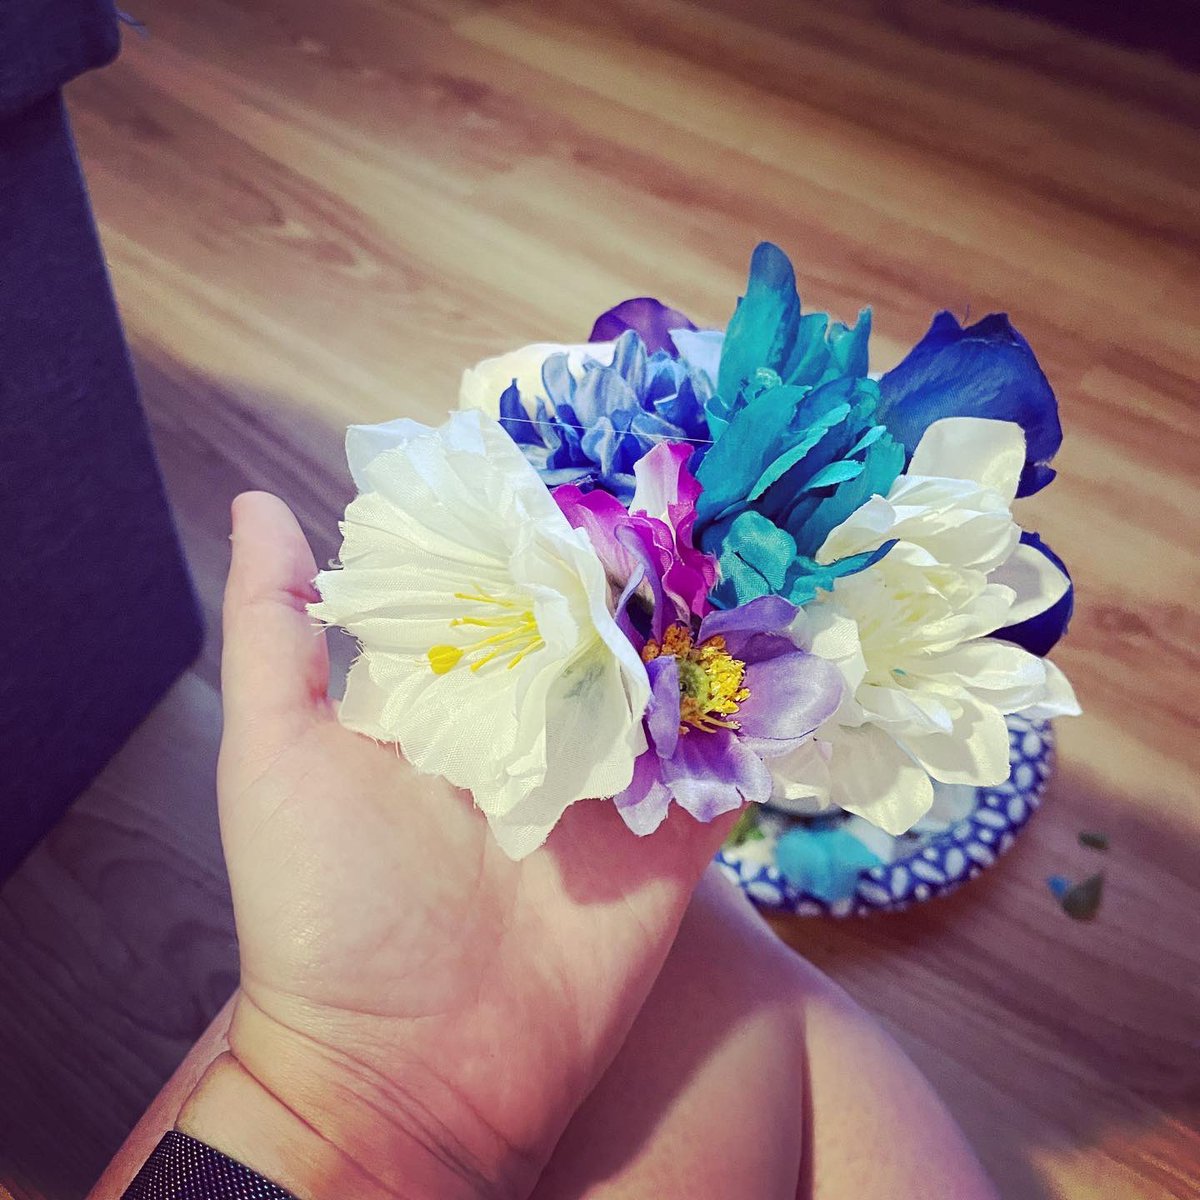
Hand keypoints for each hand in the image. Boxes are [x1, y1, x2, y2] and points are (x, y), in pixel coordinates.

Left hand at [180, 492, 733, 1199]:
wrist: (408, 1074)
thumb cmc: (322, 909)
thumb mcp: (275, 752)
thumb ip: (275, 628)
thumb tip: (262, 503)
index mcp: (453, 689)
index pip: (505, 579)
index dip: (539, 518)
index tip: (584, 443)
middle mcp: (537, 722)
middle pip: (603, 618)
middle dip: (642, 558)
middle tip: (694, 476)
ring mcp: (611, 779)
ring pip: (675, 677)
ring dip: (714, 619)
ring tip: (762, 532)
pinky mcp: (671, 838)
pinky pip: (728, 765)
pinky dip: (764, 715)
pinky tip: (805, 649)